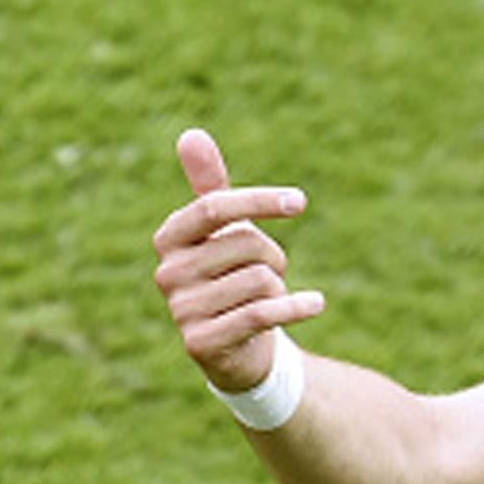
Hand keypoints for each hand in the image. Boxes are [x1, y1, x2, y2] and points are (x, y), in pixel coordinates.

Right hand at [152, 128, 325, 392]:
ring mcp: (181, 310)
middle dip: (273, 256)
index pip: (214, 207)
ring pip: (260, 280)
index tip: (299, 202)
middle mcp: (167, 272)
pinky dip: (296, 307)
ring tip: (265, 300)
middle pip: (245, 244)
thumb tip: (191, 134)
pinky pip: (261, 313)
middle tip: (270, 273)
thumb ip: (210, 186)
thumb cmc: (230, 278)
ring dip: (279, 289)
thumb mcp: (221, 232)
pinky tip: (316, 304)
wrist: (236, 349)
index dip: (259, 201)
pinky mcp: (201, 343)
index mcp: (169, 238)